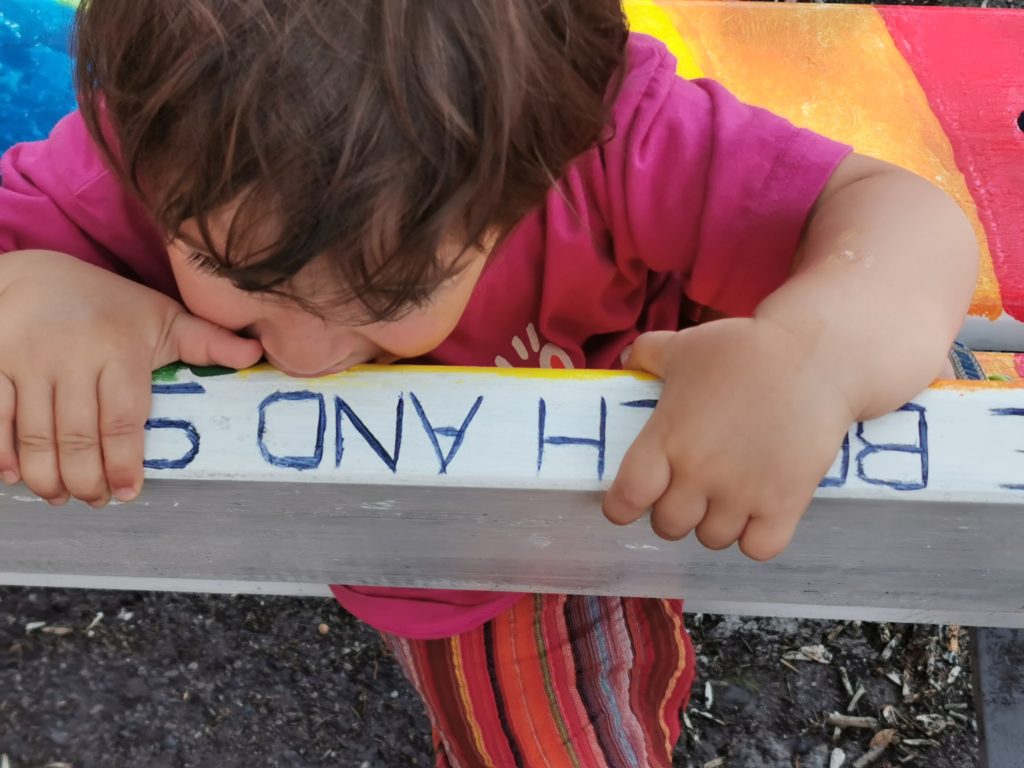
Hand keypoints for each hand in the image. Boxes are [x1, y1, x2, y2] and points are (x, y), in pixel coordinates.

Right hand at [0, 250, 262, 505]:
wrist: (35, 273)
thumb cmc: (109, 305)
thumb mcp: (162, 317)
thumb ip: (208, 342)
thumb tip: (258, 353)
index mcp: (119, 348)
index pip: (123, 420)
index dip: (124, 464)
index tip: (128, 492)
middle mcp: (71, 354)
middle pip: (76, 437)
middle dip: (86, 480)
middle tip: (96, 501)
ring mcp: (25, 359)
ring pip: (35, 435)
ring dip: (47, 477)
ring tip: (61, 496)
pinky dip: (2, 454)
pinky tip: (17, 477)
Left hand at [602, 319, 852, 559]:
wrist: (816, 355)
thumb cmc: (745, 348)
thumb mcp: (685, 345)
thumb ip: (647, 355)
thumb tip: (625, 364)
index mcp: (667, 438)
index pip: (626, 499)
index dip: (621, 506)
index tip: (632, 500)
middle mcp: (699, 473)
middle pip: (668, 526)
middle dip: (672, 513)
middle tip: (687, 492)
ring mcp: (743, 493)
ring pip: (712, 539)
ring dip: (714, 523)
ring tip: (724, 498)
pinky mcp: (785, 503)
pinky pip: (758, 548)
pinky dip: (755, 538)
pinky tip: (757, 514)